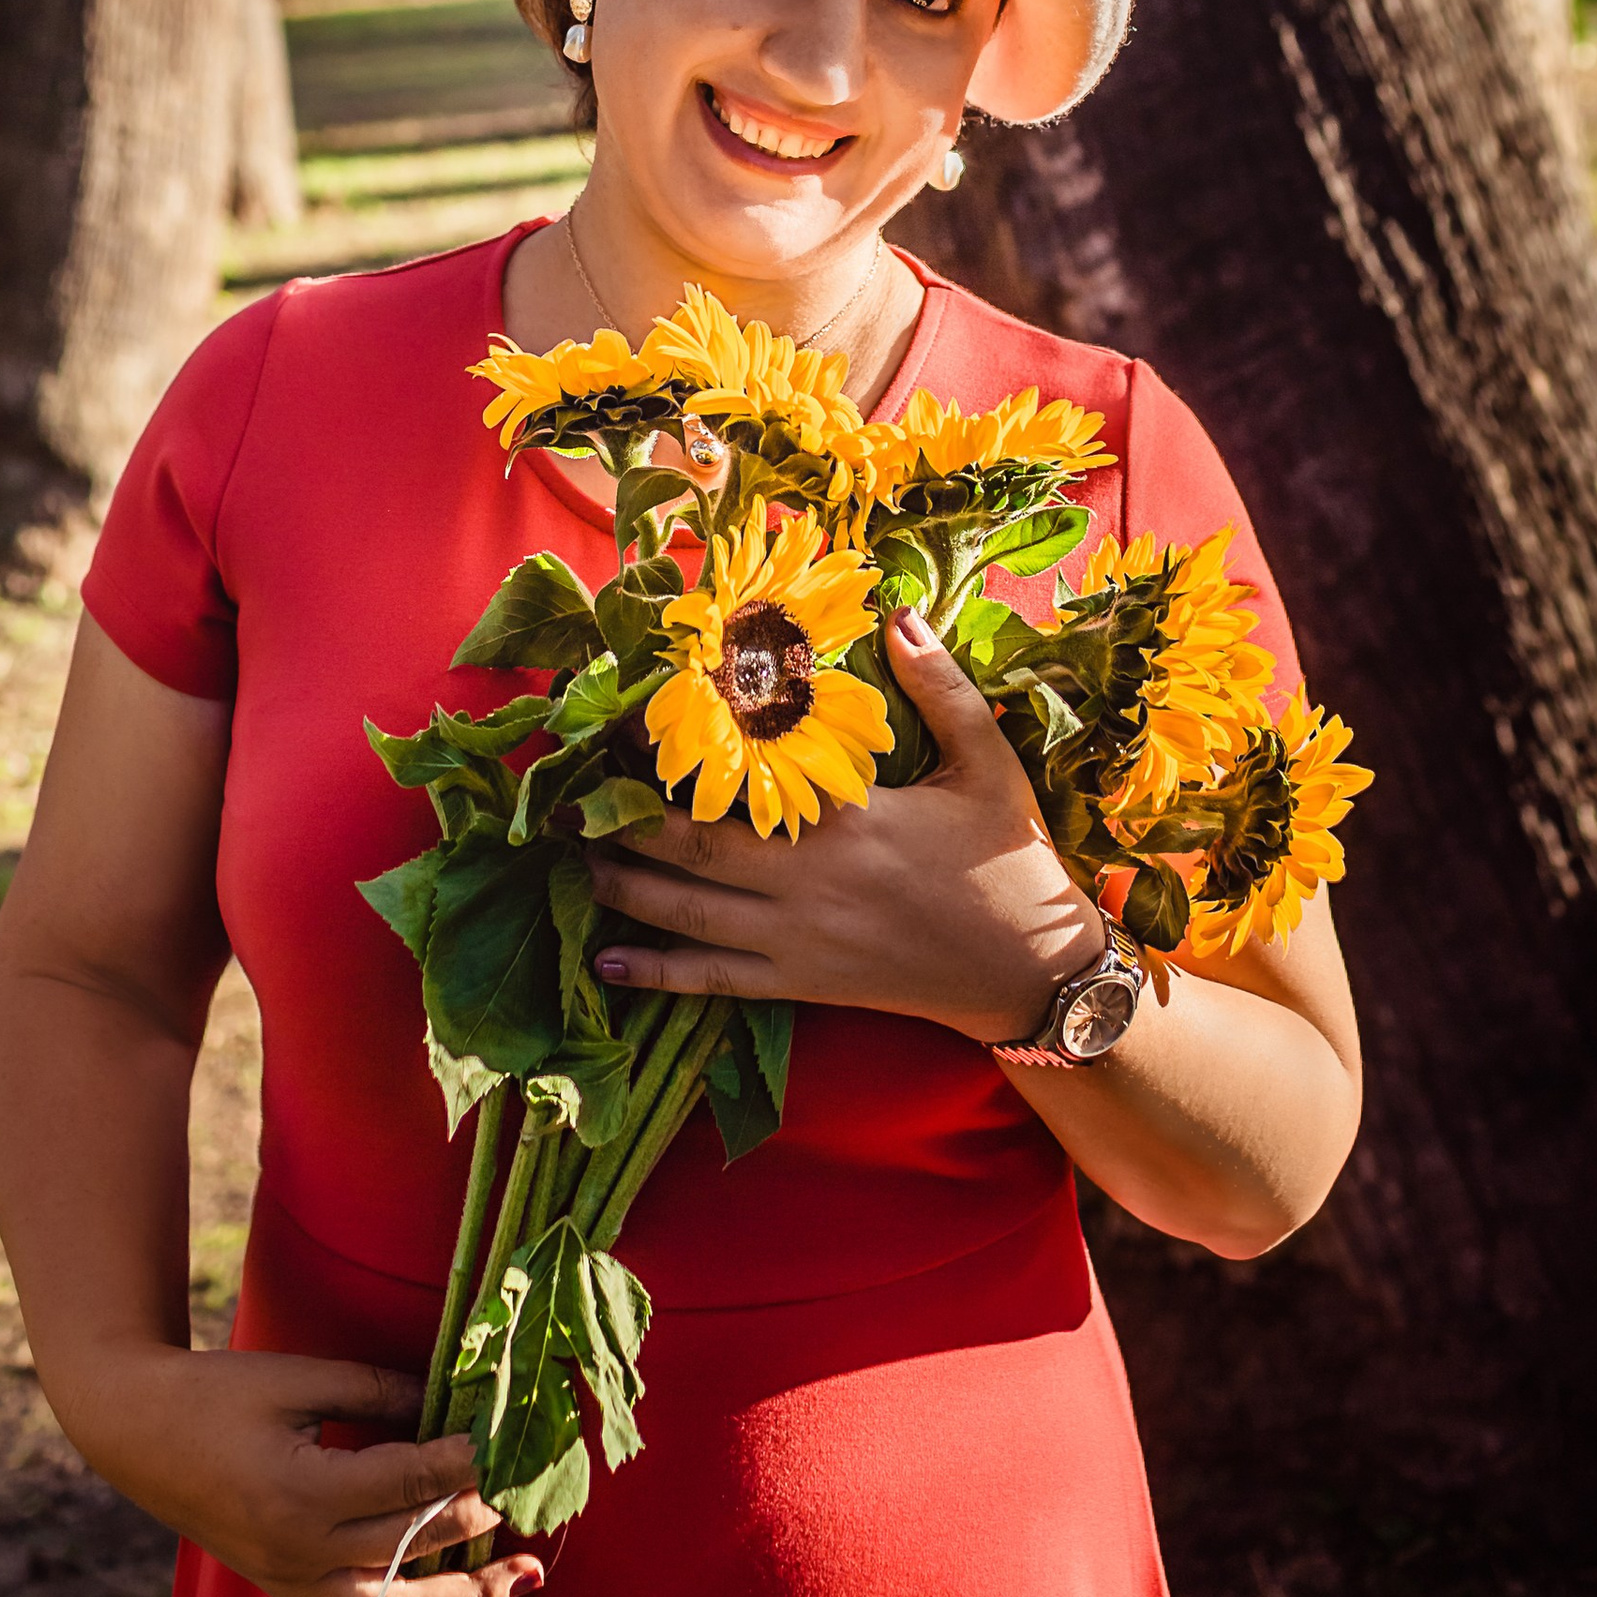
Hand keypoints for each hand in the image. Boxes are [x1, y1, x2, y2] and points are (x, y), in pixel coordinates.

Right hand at [44, 1339, 543, 1596]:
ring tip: (520, 1583)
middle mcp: (302, 1550)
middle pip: (413, 1546)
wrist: (141, 1433)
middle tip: (535, 1494)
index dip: (469, 1462)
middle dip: (479, 1520)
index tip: (516, 1444)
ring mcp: (291, 1583)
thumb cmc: (219, 1393)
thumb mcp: (300, 1378)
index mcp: (306, 1489)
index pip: (412, 1482)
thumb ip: (378, 1391)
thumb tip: (449, 1401)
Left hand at [586, 608, 1105, 1044]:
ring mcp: (800, 942)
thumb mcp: (988, 761)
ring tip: (569, 853)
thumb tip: (897, 612)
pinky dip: (655, 973)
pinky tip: (603, 961)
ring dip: (622, 884)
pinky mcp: (802, 984)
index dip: (678, 750)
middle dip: (622, 818)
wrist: (1031, 970)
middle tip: (565, 791)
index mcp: (850, 820)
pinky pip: (714, 981)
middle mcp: (809, 883)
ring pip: (689, 914)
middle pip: (692, 848)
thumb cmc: (1011, 858)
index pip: (744, 774)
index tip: (626, 721)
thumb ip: (941, 686)